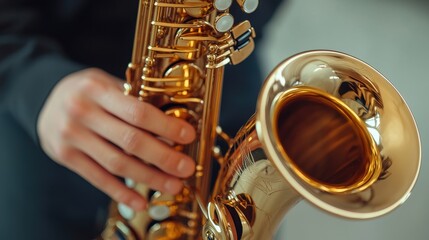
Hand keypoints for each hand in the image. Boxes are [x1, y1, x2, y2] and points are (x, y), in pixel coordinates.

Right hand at [37, 68, 195, 210]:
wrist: (44, 100)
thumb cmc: (86, 91)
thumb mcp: (106, 83)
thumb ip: (133, 98)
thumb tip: (173, 119)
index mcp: (96, 89)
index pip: (137, 111)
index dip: (165, 126)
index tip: (188, 136)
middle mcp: (82, 112)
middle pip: (130, 140)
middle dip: (163, 157)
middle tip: (186, 168)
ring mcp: (71, 136)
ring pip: (117, 163)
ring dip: (149, 178)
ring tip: (173, 185)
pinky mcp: (66, 157)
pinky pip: (97, 178)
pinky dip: (121, 192)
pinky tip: (140, 202)